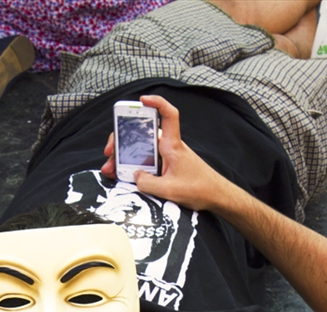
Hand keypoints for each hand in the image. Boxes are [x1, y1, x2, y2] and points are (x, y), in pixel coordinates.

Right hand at [101, 95, 234, 212]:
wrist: (216, 197)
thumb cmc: (200, 189)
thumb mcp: (169, 190)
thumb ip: (147, 183)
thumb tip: (135, 176)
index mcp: (172, 146)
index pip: (168, 115)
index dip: (156, 103)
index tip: (142, 100)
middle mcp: (168, 147)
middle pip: (142, 134)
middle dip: (122, 139)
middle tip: (109, 151)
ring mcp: (166, 157)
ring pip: (141, 150)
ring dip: (125, 157)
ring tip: (111, 169)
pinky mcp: (165, 167)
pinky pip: (146, 162)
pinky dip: (133, 167)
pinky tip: (122, 175)